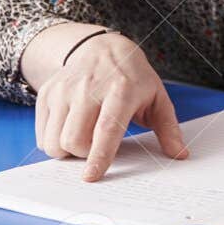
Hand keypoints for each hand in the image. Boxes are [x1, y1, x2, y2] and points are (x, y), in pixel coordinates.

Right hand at [33, 32, 188, 180]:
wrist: (103, 48)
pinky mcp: (47, 92)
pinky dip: (54, 140)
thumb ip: (169, 129)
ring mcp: (64, 89)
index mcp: (121, 90)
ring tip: (84, 138)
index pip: (106, 128)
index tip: (92, 176)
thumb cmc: (133, 78)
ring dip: (67, 151)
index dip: (99, 156)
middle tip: (97, 147)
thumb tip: (180, 155)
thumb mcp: (157, 98)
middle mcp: (88, 88)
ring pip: (54, 139)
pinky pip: (42, 133)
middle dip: (84, 155)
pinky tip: (70, 128)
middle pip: (74, 139)